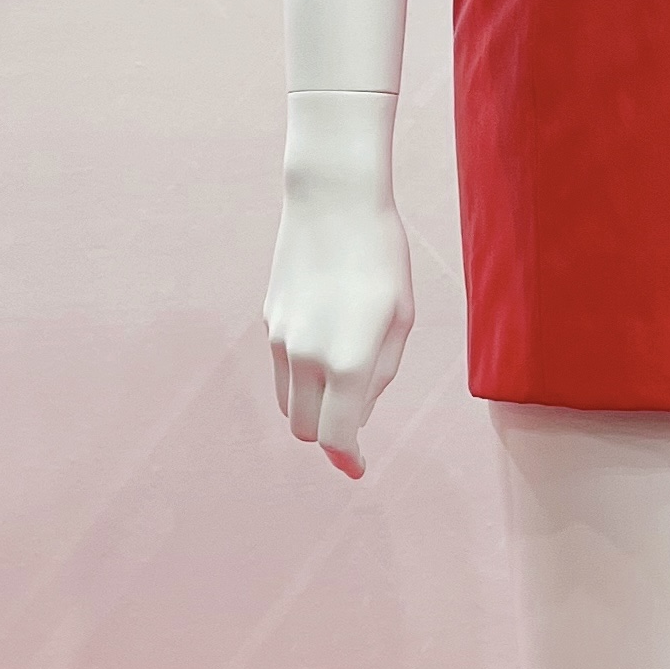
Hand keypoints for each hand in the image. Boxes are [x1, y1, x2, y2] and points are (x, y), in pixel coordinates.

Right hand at [265, 93, 413, 479]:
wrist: (332, 200)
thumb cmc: (381, 256)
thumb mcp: (401, 318)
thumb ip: (381, 373)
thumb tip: (360, 411)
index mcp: (346, 362)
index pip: (338, 437)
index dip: (349, 459)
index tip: (358, 467)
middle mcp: (306, 358)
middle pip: (306, 430)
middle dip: (329, 437)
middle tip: (354, 426)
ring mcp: (281, 339)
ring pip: (287, 403)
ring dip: (311, 409)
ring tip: (340, 387)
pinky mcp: (268, 320)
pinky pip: (280, 369)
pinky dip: (299, 378)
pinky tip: (324, 349)